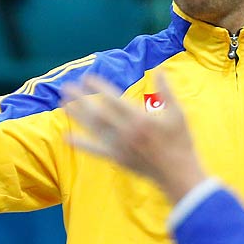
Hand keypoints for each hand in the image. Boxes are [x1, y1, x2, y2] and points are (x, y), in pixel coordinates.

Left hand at [62, 71, 206, 202]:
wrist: (178, 173)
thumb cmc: (180, 141)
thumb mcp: (178, 113)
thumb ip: (166, 91)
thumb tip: (159, 70)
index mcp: (140, 118)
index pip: (113, 99)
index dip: (98, 87)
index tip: (87, 78)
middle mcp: (126, 131)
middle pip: (98, 112)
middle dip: (81, 99)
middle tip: (67, 87)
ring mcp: (120, 146)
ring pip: (93, 128)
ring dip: (77, 116)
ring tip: (63, 104)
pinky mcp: (117, 158)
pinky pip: (95, 150)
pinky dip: (80, 143)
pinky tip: (66, 137)